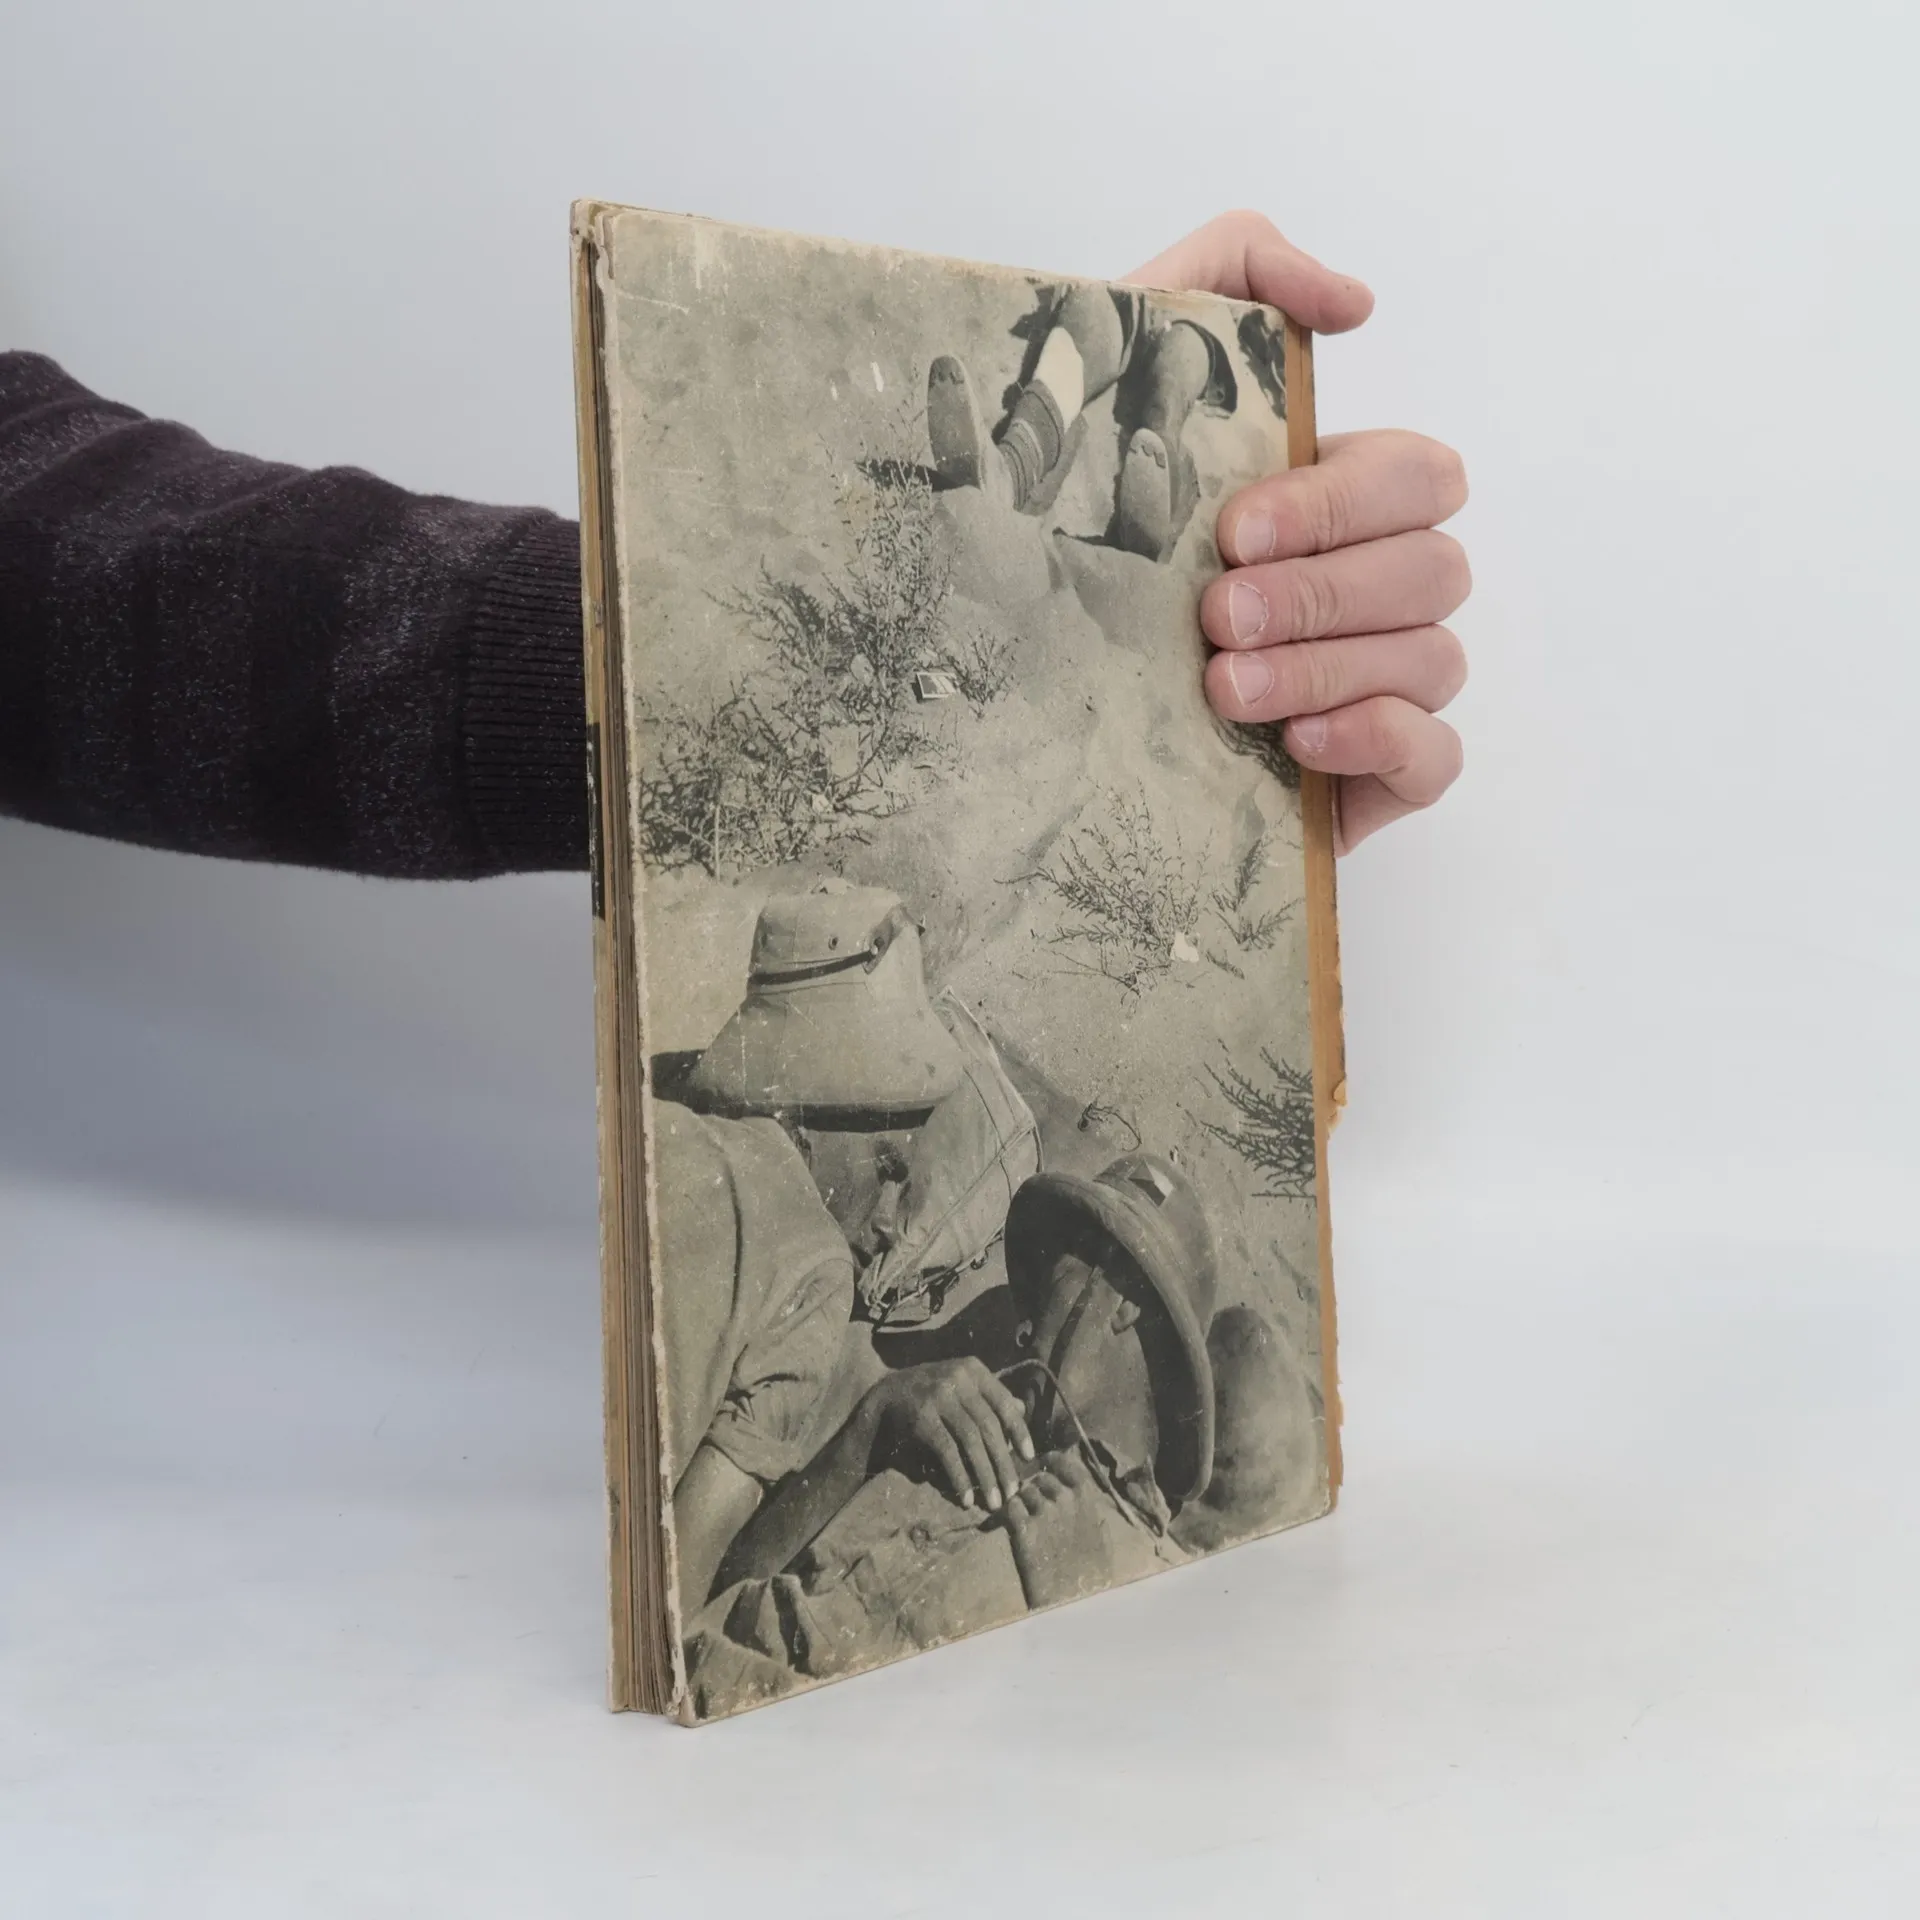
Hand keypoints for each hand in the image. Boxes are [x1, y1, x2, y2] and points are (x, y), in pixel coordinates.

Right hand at [865, 1357, 1033, 1511]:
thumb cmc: (932, 1392)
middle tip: (1012, 1492)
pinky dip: (960, 1477)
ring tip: (994, 1501)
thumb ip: (989, 1396)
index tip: (1029, 1458)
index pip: (1004, 1403)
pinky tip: (966, 1497)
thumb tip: (1022, 1411)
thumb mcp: (962, 1384)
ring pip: (972, 1441)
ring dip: (986, 1475)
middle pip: (989, 1426)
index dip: (1019, 1432)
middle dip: (1004, 1463)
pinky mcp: (922, 1419)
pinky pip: (948, 1452)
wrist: (885, 1393)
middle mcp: (957, 1379)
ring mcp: (938, 1397)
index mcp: (973, 1369)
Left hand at [1003, 1451, 1116, 1608]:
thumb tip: (1080, 1495)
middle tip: (1031, 1501)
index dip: (1052, 1461)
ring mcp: (1043, 1514)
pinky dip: (1008, 1513)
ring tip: (1023, 1517)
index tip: (1044, 1464)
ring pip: (1023, 1492)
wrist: (1074, 1599)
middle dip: (1034, 1488)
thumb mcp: (1099, 1536)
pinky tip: (1012, 1525)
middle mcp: (1064, 1501)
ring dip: (1020, 1501)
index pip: (1066, 1464)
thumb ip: (1088, 1511)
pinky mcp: (1024, 1531)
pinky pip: (1010, 1507)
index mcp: (1085, 1500)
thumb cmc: (1092, 1572)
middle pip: (1040, 1479)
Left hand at [1126, 211, 1469, 851]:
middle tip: (1216, 617)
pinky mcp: (1374, 776)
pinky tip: (1291, 744)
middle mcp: (1371, 588)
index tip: (1230, 533)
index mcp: (1333, 501)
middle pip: (1435, 568)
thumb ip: (1229, 274)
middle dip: (1324, 593)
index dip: (1341, 502)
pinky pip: (1435, 754)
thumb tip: (1357, 301)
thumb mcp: (1116, 364)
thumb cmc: (1064, 524)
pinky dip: (1376, 738)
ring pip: (1435, 657)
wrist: (1003, 694)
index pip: (1418, 476)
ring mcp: (1382, 683)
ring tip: (1222, 688)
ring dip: (1328, 668)